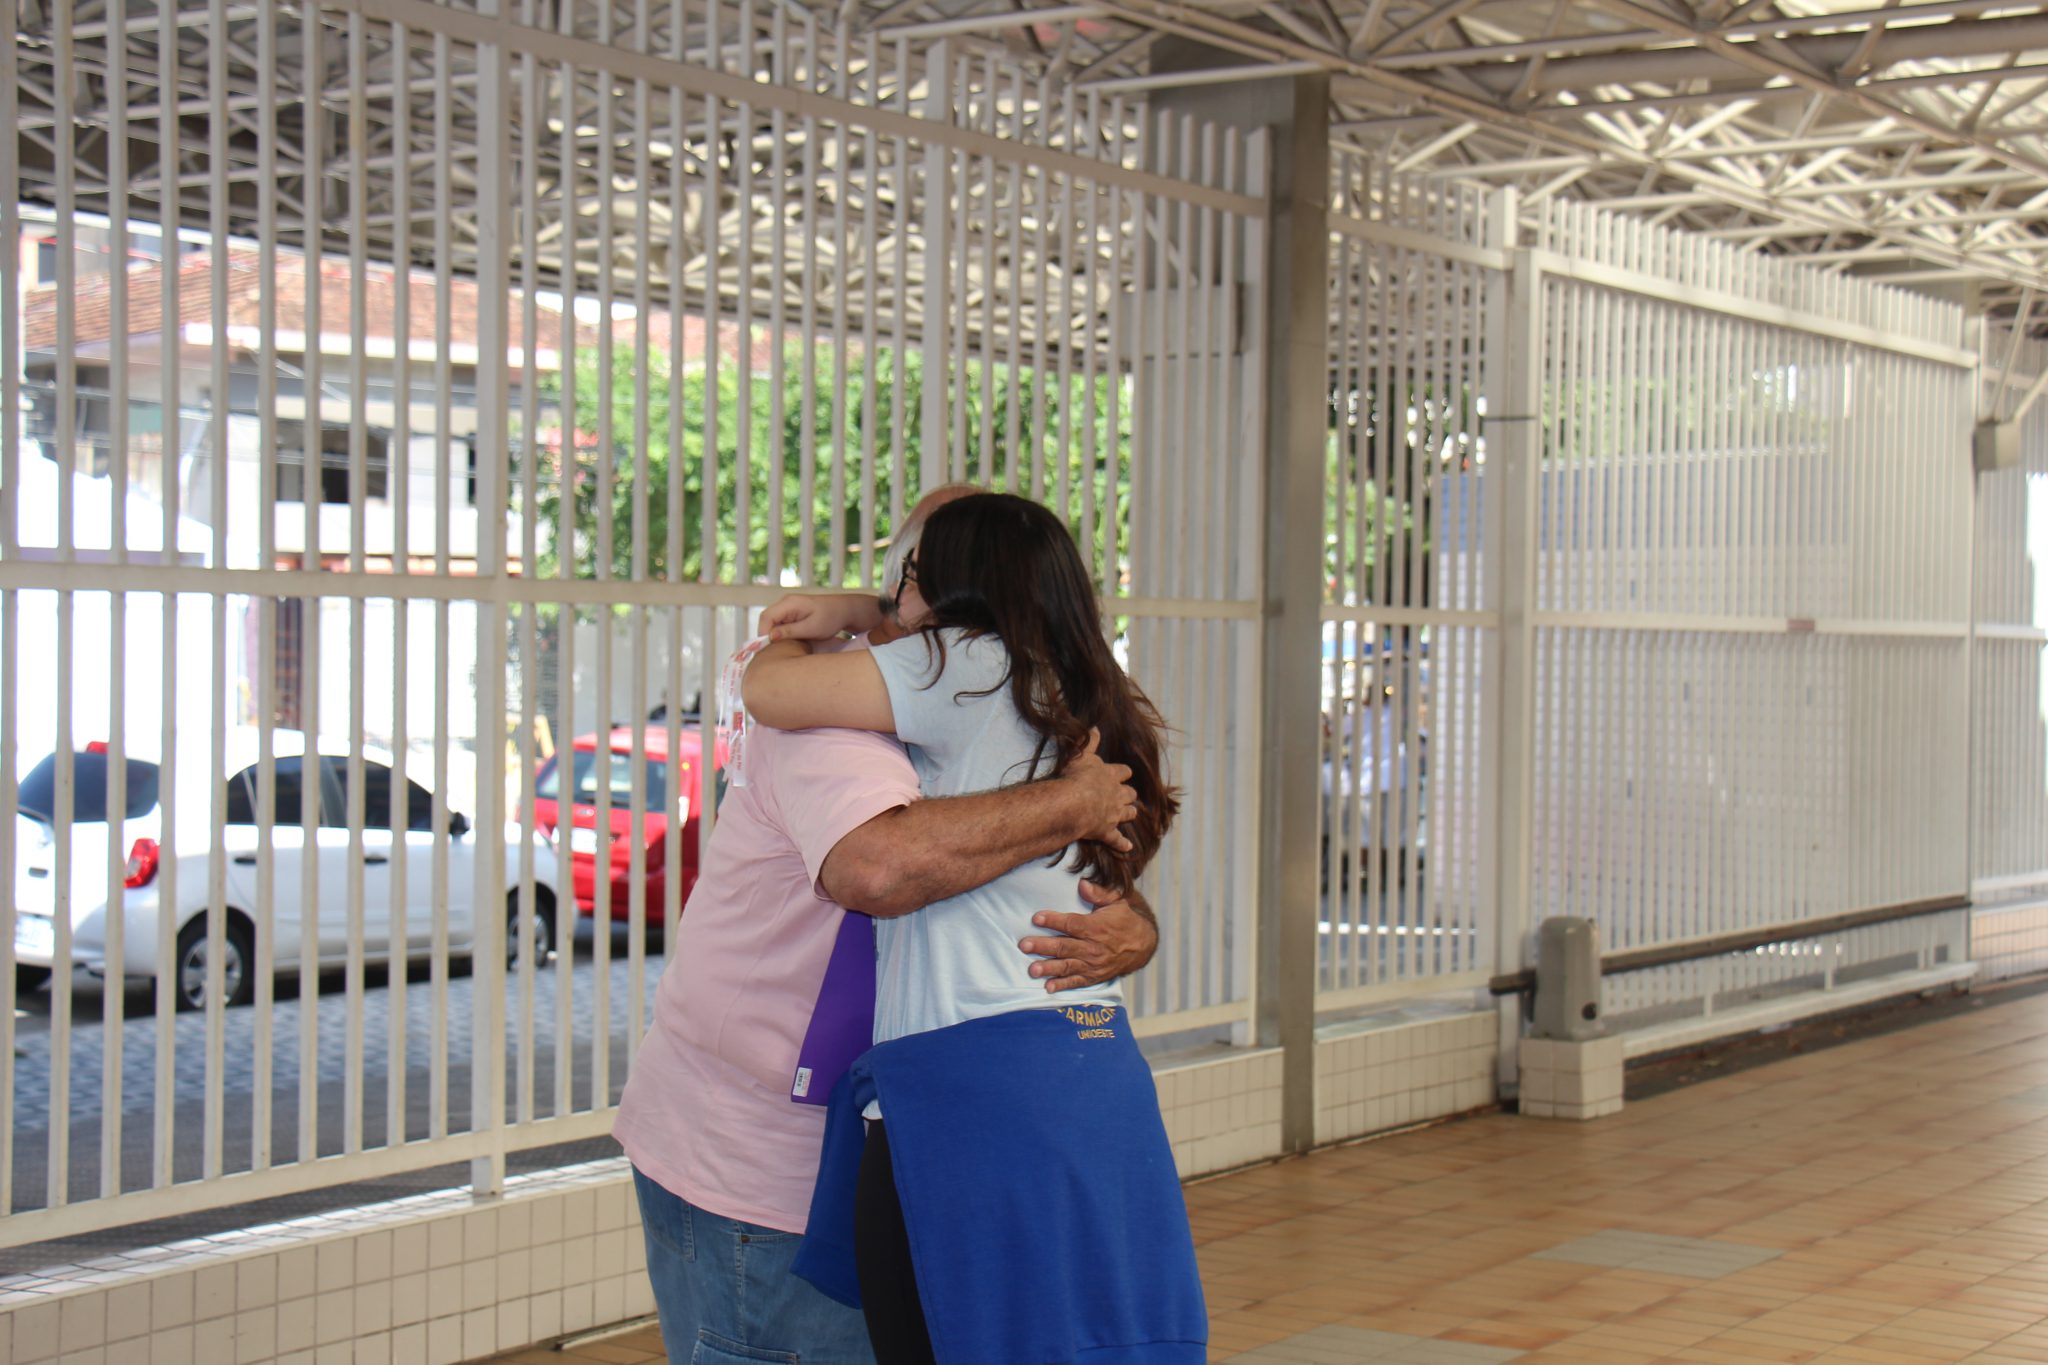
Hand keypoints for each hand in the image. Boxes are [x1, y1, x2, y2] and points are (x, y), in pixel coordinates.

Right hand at [759, 593, 878, 642]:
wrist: (845, 611)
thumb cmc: (831, 618)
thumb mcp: (812, 628)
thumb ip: (790, 632)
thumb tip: (770, 636)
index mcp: (789, 603)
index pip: (766, 617)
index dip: (763, 634)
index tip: (768, 651)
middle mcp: (785, 603)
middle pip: (766, 621)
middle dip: (767, 637)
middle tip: (775, 653)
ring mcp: (787, 608)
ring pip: (772, 624)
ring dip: (775, 637)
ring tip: (784, 650)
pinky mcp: (791, 614)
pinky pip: (780, 625)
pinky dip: (782, 635)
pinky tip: (790, 644)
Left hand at [1018, 881, 1159, 991]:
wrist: (1143, 945)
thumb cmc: (1125, 919)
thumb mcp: (1117, 901)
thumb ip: (1099, 892)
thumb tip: (1082, 883)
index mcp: (1096, 927)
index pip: (1071, 923)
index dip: (1053, 920)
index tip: (1035, 918)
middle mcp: (1093, 947)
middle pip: (1064, 946)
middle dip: (1043, 946)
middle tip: (1024, 945)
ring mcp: (1093, 964)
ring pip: (1067, 965)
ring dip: (1049, 968)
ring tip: (1032, 970)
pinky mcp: (1094, 976)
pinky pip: (1077, 981)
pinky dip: (1063, 985)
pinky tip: (1048, 987)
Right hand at [1058, 729, 1135, 852]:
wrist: (1072, 802)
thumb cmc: (1074, 776)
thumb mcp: (1080, 753)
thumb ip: (1088, 741)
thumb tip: (1095, 727)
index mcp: (1110, 775)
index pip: (1123, 772)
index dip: (1123, 773)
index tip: (1124, 773)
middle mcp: (1116, 794)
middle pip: (1129, 793)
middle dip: (1129, 794)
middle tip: (1128, 795)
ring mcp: (1113, 814)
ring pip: (1128, 813)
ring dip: (1129, 813)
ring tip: (1131, 813)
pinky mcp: (1106, 831)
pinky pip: (1116, 839)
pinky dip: (1122, 844)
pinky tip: (1128, 848)